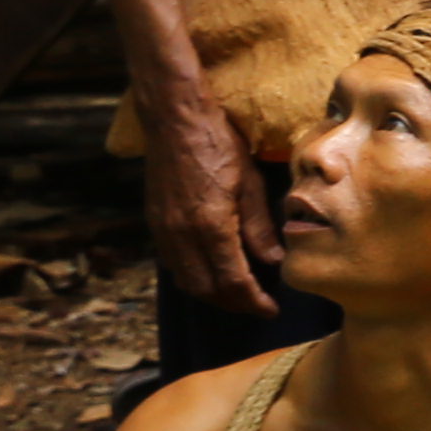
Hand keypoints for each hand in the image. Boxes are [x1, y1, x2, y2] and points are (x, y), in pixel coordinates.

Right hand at [139, 84, 275, 314]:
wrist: (175, 121)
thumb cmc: (218, 145)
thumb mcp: (250, 184)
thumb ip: (260, 228)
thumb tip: (275, 262)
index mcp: (209, 226)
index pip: (232, 281)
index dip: (253, 301)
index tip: (271, 309)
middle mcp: (181, 236)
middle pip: (206, 289)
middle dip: (234, 304)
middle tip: (259, 306)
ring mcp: (163, 231)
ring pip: (186, 281)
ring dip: (212, 294)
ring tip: (239, 294)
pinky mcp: (155, 224)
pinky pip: (173, 264)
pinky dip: (194, 277)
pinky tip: (212, 271)